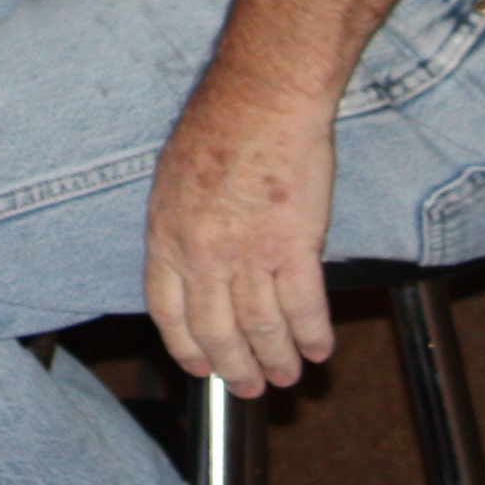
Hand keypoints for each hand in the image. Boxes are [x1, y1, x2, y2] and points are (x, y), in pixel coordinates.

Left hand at [141, 62, 340, 396]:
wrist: (263, 96)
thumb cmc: (221, 124)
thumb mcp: (173, 178)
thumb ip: (179, 226)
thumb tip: (187, 262)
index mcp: (165, 235)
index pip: (168, 312)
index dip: (186, 347)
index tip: (200, 366)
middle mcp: (202, 253)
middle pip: (216, 330)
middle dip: (235, 367)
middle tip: (251, 388)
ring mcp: (247, 253)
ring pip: (261, 327)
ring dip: (277, 359)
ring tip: (288, 376)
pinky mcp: (293, 245)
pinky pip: (304, 307)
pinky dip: (313, 335)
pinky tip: (319, 350)